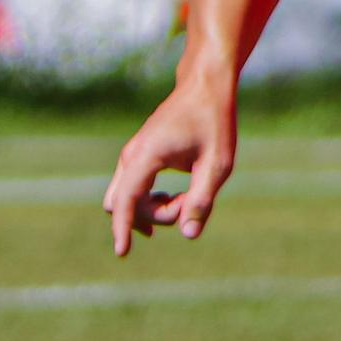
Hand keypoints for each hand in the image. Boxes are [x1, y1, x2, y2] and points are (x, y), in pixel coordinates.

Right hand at [104, 68, 239, 254]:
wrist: (204, 87)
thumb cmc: (214, 122)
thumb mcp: (218, 164)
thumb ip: (202, 200)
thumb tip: (188, 234)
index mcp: (146, 155)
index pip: (127, 200)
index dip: (123, 228)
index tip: (122, 253)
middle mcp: (130, 156)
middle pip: (124, 204)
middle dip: (153, 216)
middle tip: (190, 201)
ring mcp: (130, 156)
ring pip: (127, 198)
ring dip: (153, 208)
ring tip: (188, 195)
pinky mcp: (137, 157)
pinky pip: (132, 189)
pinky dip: (150, 199)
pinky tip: (177, 196)